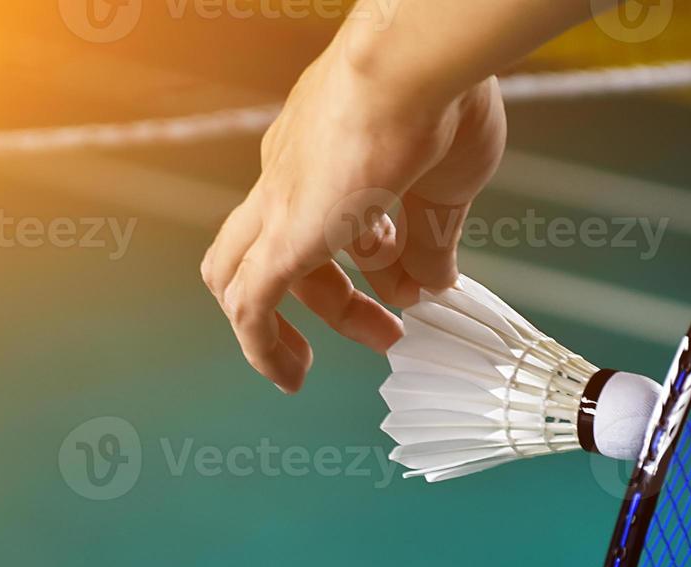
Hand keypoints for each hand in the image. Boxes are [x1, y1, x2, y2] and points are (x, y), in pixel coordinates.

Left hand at [200, 40, 506, 392]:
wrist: (413, 66)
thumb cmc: (440, 100)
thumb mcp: (448, 188)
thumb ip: (433, 239)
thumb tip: (430, 282)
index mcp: (328, 152)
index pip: (329, 216)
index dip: (369, 261)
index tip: (408, 286)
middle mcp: (289, 173)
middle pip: (281, 249)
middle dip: (335, 300)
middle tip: (386, 329)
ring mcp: (279, 201)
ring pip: (242, 274)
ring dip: (289, 326)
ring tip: (324, 360)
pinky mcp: (282, 236)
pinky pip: (249, 305)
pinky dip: (262, 347)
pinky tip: (290, 376)